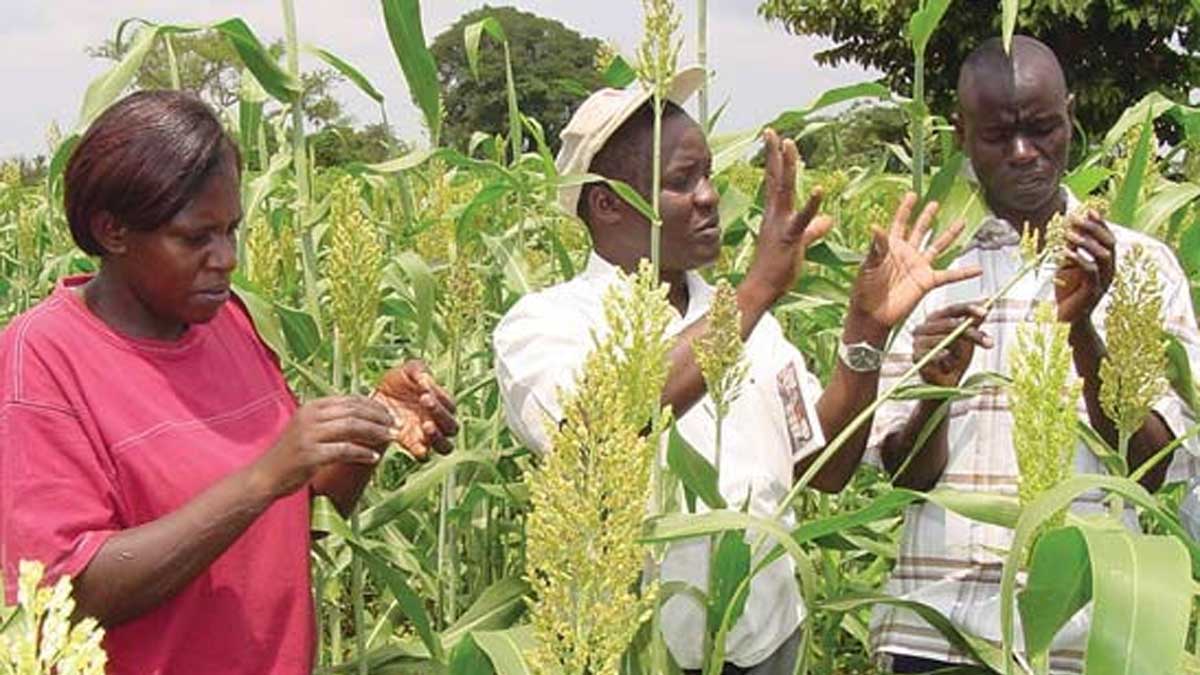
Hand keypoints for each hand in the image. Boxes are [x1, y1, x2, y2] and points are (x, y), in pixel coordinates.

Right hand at [255, 396, 393, 498]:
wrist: (266, 475)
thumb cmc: (292, 454)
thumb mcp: (309, 428)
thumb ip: (332, 420)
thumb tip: (366, 416)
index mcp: (312, 406)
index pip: (350, 399)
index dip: (374, 406)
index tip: (390, 414)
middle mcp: (310, 416)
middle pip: (354, 411)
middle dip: (379, 417)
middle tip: (396, 426)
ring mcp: (309, 435)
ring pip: (352, 427)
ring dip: (376, 433)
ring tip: (391, 438)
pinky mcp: (311, 455)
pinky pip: (344, 450)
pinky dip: (362, 453)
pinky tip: (374, 458)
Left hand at [373, 360, 458, 459]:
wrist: (374, 400)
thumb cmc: (396, 383)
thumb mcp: (406, 371)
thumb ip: (417, 370)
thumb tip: (425, 379)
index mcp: (441, 404)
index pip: (451, 406)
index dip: (441, 398)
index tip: (424, 388)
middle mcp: (438, 423)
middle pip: (452, 427)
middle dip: (441, 414)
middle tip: (425, 400)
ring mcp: (427, 437)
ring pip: (445, 447)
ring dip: (438, 437)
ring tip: (426, 425)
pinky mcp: (412, 447)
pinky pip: (425, 457)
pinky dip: (423, 452)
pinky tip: (416, 443)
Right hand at [742, 128, 834, 303]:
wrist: (762, 288)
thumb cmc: (777, 268)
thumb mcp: (799, 243)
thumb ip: (814, 229)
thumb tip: (828, 219)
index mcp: (775, 214)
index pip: (774, 180)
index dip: (774, 159)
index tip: (772, 138)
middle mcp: (775, 215)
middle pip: (775, 178)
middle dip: (775, 154)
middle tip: (773, 131)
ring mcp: (781, 225)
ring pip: (784, 191)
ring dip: (787, 168)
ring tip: (790, 146)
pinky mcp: (791, 238)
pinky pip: (802, 219)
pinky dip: (811, 204)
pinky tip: (819, 189)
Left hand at [849, 193, 981, 333]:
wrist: (872, 315)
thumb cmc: (864, 291)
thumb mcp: (868, 266)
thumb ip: (876, 247)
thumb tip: (875, 226)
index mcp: (890, 247)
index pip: (899, 223)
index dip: (905, 209)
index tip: (912, 194)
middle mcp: (907, 254)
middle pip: (920, 230)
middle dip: (927, 217)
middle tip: (935, 203)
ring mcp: (918, 267)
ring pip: (937, 247)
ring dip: (949, 235)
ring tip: (962, 222)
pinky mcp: (927, 282)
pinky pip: (948, 276)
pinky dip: (963, 273)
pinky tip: (977, 269)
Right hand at [913, 302, 992, 386]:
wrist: (945, 382)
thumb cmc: (955, 358)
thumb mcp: (968, 338)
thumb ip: (975, 321)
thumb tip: (989, 303)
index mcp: (936, 319)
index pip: (953, 309)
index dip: (969, 308)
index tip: (985, 311)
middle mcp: (924, 327)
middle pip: (949, 324)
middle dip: (971, 333)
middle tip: (988, 341)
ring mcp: (918, 342)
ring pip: (942, 338)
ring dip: (958, 348)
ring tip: (963, 357)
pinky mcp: (916, 356)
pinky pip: (931, 353)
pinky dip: (941, 355)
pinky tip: (947, 357)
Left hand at [1055, 209, 1114, 324]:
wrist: (1067, 321)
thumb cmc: (1067, 293)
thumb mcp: (1068, 269)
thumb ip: (1071, 252)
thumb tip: (1066, 232)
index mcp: (1106, 265)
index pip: (1108, 239)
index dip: (1100, 224)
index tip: (1089, 210)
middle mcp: (1109, 272)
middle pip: (1110, 244)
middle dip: (1094, 228)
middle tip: (1077, 218)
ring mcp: (1103, 282)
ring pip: (1103, 256)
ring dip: (1087, 242)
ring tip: (1070, 233)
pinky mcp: (1093, 292)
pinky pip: (1090, 271)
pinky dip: (1078, 259)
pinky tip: (1065, 251)